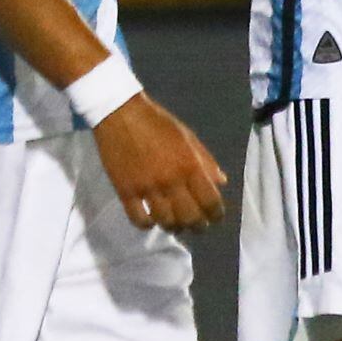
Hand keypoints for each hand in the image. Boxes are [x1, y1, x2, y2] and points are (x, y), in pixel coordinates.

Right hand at [93, 93, 227, 231]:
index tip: (214, 217)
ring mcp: (147, 188)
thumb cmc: (157, 123)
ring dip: (174, 227)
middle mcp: (171, 181)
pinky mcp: (125, 191)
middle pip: (190, 218)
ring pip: (166, 222)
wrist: (120, 113)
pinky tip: (151, 219)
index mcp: (190, 166)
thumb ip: (205, 161)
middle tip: (196, 225)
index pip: (210, 202)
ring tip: (174, 223)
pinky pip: (139, 220)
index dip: (216, 215)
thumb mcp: (187, 137)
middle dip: (197, 226)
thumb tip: (221, 182)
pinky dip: (148, 224)